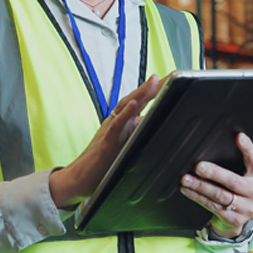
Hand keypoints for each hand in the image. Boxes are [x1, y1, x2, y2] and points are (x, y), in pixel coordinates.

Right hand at [49, 75, 164, 208]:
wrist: (78, 178)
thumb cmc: (101, 165)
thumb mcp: (124, 147)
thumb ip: (136, 135)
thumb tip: (154, 129)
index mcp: (122, 122)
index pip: (141, 102)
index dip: (157, 90)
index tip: (173, 78)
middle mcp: (116, 121)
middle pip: (136, 99)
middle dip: (155, 86)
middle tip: (173, 74)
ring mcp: (111, 129)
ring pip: (126, 106)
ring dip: (142, 93)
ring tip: (155, 80)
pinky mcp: (107, 141)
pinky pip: (116, 124)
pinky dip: (125, 113)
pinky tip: (134, 105)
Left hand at [180, 133, 252, 238]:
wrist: (243, 217)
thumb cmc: (243, 190)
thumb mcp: (247, 174)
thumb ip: (240, 160)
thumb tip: (220, 143)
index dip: (248, 148)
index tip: (239, 137)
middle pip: (233, 181)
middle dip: (214, 173)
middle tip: (199, 167)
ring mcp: (247, 209)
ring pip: (220, 196)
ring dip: (201, 187)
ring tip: (187, 179)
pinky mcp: (234, 220)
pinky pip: (213, 207)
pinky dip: (198, 198)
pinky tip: (189, 191)